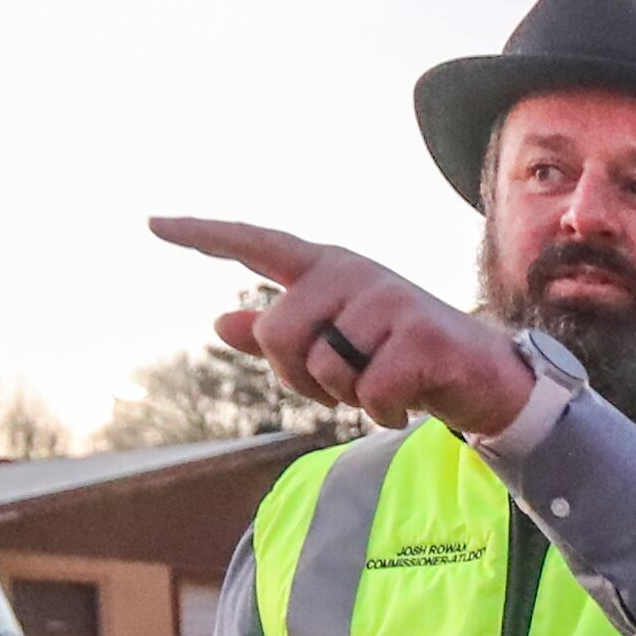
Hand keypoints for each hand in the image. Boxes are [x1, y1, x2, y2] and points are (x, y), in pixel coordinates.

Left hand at [150, 216, 532, 434]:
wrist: (483, 377)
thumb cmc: (402, 359)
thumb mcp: (336, 346)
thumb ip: (277, 337)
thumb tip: (218, 325)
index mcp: (328, 269)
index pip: (257, 245)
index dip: (204, 235)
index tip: (152, 222)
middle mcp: (353, 272)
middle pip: (277, 335)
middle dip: (302, 378)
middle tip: (345, 383)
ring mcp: (388, 300)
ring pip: (323, 368)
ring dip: (347, 398)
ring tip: (382, 386)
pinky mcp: (419, 334)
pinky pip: (367, 393)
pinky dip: (382, 414)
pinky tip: (406, 403)